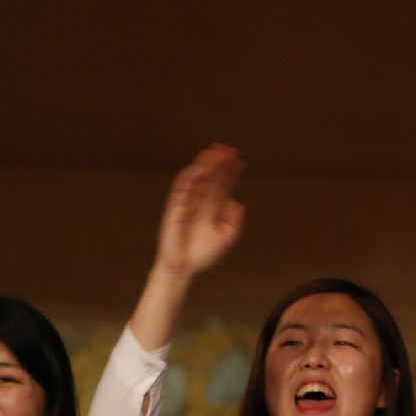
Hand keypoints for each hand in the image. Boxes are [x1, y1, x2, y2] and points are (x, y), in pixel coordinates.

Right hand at [153, 144, 246, 278]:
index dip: (231, 172)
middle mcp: (201, 201)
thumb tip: (237, 204)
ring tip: (213, 153)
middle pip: (211, 177)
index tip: (240, 161)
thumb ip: (233, 223)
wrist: (184, 266)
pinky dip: (187, 178)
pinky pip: (180, 189)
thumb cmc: (204, 253)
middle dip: (219, 163)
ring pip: (196, 178)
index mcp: (214, 207)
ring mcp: (188, 202)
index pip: (223, 185)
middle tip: (229, 150)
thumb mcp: (225, 238)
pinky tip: (196, 168)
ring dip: (204, 165)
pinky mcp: (175, 207)